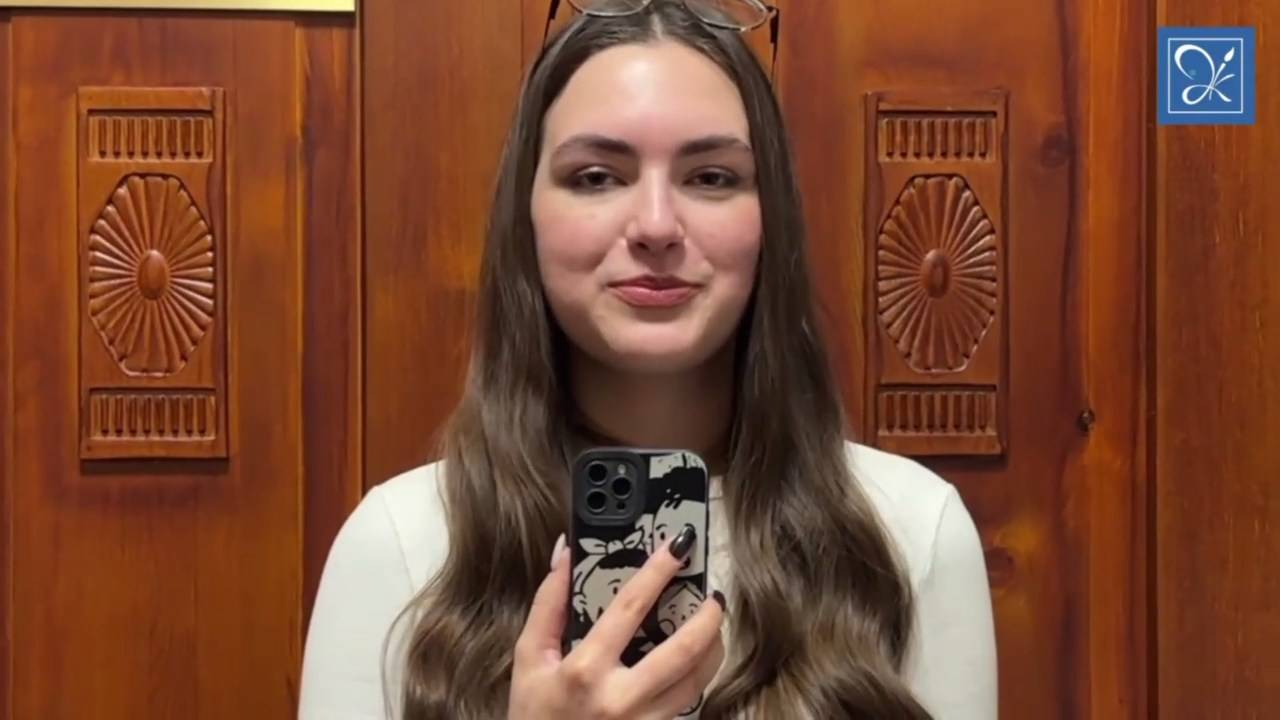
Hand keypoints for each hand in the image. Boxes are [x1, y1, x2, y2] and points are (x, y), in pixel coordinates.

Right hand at [509, 528, 725, 719]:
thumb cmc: (534, 714)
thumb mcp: (529, 659)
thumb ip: (548, 604)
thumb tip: (566, 552)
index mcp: (586, 670)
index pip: (630, 608)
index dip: (657, 572)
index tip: (678, 546)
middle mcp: (621, 698)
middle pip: (684, 649)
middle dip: (708, 617)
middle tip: (714, 595)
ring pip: (698, 681)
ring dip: (713, 648)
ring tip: (712, 625)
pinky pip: (688, 706)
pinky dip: (697, 680)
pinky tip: (695, 664)